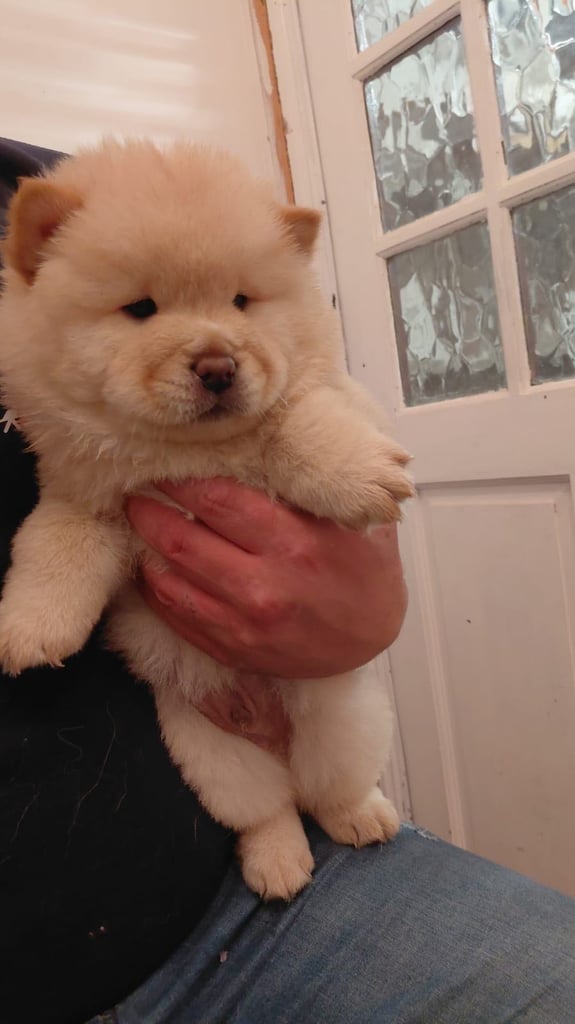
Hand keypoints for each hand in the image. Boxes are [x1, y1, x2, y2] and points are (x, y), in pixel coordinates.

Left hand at [126, 478, 406, 678]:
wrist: (374, 638)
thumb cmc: (362, 570)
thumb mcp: (348, 518)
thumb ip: (307, 486)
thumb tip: (265, 445)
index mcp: (294, 542)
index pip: (217, 500)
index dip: (181, 480)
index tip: (164, 465)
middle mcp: (265, 585)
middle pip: (183, 539)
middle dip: (149, 511)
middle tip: (136, 492)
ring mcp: (245, 623)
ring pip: (171, 580)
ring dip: (147, 549)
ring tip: (139, 525)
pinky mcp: (234, 649)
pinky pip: (177, 618)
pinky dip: (157, 590)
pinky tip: (152, 569)